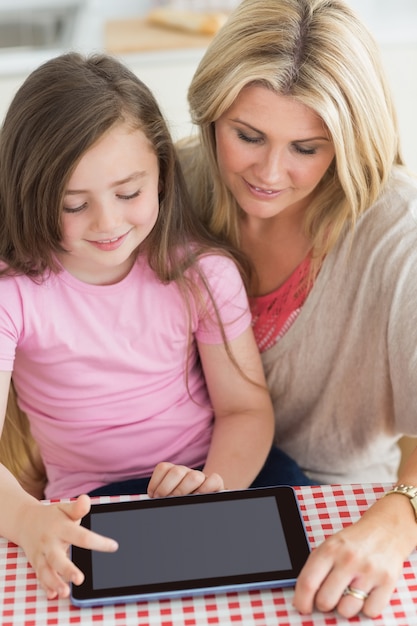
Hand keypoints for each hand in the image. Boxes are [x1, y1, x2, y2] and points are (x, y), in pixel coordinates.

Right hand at [19, 494, 117, 599]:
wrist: (25, 521)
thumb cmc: (52, 516)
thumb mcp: (64, 509)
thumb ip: (77, 508)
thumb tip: (86, 499)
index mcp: (61, 528)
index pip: (81, 536)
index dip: (98, 542)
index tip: (113, 546)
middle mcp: (50, 542)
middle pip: (58, 558)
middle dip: (68, 570)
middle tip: (80, 579)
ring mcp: (42, 554)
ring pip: (46, 571)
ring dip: (55, 582)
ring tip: (65, 592)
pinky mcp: (36, 563)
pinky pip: (40, 577)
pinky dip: (45, 586)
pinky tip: (53, 594)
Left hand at [148, 462, 223, 497]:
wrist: (203, 500)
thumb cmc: (181, 501)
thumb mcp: (169, 497)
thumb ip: (162, 496)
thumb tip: (152, 500)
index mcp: (174, 472)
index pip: (163, 468)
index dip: (156, 481)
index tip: (153, 495)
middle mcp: (187, 472)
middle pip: (176, 471)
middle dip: (167, 487)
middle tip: (164, 499)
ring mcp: (201, 476)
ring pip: (193, 476)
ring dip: (183, 490)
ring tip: (178, 501)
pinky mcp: (216, 482)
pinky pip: (213, 479)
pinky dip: (205, 489)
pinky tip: (197, 497)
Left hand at [293, 497, 416, 618]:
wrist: (385, 529)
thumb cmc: (354, 542)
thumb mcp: (329, 546)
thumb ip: (316, 569)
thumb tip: (304, 597)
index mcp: (329, 549)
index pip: (308, 582)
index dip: (302, 601)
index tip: (303, 607)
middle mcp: (348, 559)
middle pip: (325, 600)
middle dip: (324, 604)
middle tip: (329, 597)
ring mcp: (368, 571)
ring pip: (346, 610)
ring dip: (345, 607)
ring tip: (349, 593)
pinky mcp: (387, 582)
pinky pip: (369, 612)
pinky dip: (366, 608)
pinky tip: (366, 593)